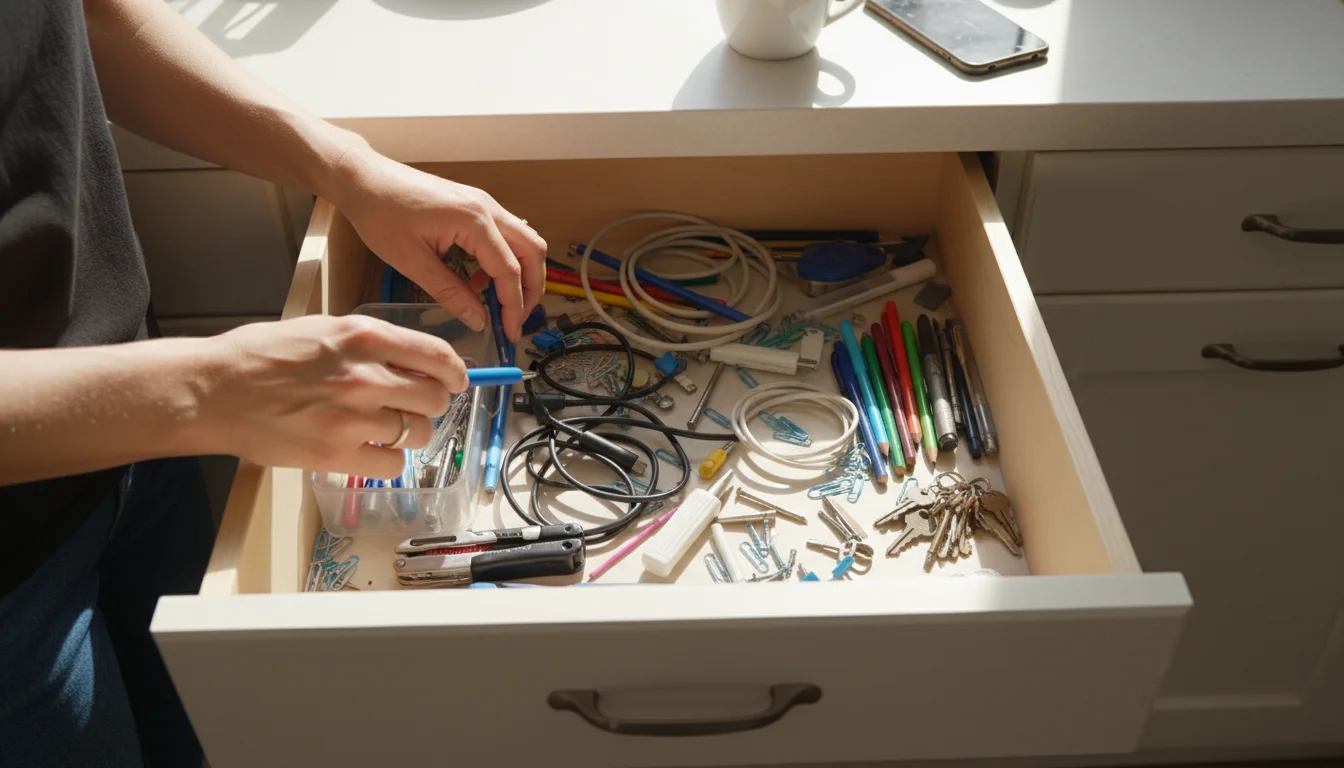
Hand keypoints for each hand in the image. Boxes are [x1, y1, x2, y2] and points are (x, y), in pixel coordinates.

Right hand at [203, 314, 467, 478]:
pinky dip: (385, 460)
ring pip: (418, 433)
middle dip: (432, 403)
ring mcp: (352, 417)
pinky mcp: (336, 454)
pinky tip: (364, 448)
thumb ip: (370, 343)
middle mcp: (365, 375)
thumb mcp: (322, 329)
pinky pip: (392, 464)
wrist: (213, 391)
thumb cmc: (260, 356)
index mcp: (363, 336)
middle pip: (435, 398)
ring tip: (382, 426)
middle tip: (414, 405)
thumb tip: (413, 361)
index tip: (457, 379)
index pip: (437, 355)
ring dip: (409, 432)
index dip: (455, 371)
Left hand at [330, 148, 545, 341]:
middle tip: (517, 320)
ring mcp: (483, 203)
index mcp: (474, 221)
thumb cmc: (380, 212)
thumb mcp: (412, 262)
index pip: (510, 271)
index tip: (510, 334)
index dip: (514, 307)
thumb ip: (450, 293)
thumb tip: (479, 320)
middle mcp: (487, 208)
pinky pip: (504, 235)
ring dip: (521, 273)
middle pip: (532, 252)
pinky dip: (503, 260)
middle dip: (531, 289)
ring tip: (500, 304)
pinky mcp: (474, 205)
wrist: (363, 178)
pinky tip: (478, 280)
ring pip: (523, 241)